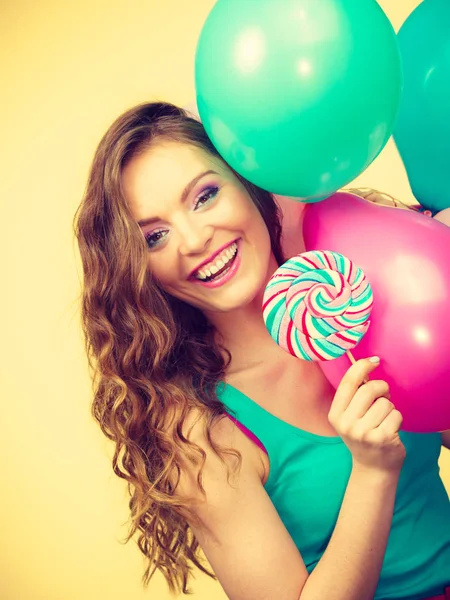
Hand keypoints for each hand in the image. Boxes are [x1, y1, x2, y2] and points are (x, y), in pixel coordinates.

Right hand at [328, 358, 405, 473]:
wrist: (373, 468)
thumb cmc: (363, 435)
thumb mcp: (349, 417)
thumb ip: (353, 395)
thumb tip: (366, 365)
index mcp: (335, 414)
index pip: (348, 382)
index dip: (362, 366)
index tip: (374, 360)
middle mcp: (346, 423)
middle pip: (369, 389)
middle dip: (382, 388)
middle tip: (384, 396)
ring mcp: (363, 433)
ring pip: (385, 403)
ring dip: (390, 408)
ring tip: (384, 419)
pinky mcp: (381, 439)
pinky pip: (396, 415)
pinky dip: (397, 419)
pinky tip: (391, 429)